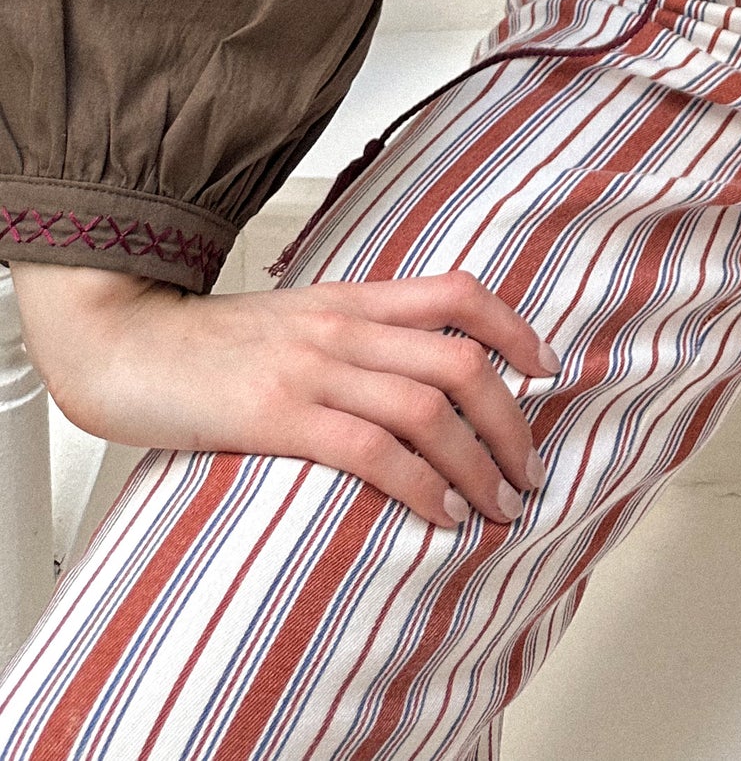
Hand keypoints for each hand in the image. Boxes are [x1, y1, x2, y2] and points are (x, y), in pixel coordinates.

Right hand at [8, 260, 558, 531]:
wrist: (126, 344)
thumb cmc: (211, 347)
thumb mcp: (295, 320)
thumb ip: (354, 336)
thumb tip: (417, 373)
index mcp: (352, 298)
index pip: (458, 293)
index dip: (515, 328)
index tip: (547, 369)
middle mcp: (342, 326)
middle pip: (460, 363)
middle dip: (510, 423)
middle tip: (529, 471)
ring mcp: (312, 368)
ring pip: (428, 410)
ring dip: (478, 465)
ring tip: (498, 506)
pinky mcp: (278, 415)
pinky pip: (372, 449)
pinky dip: (419, 484)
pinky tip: (440, 514)